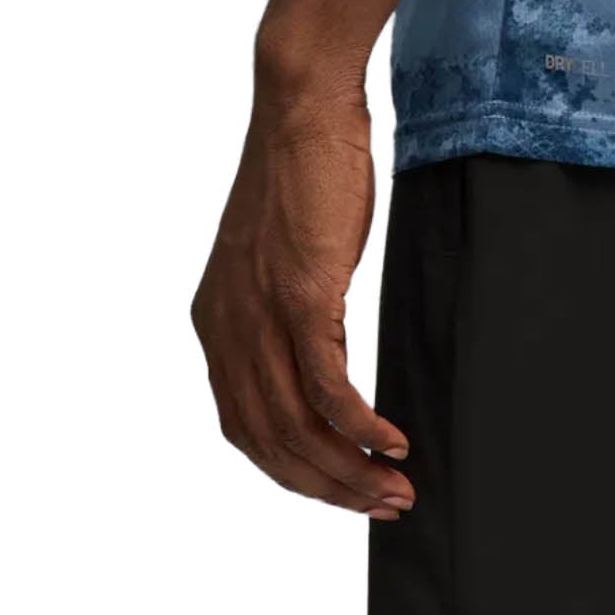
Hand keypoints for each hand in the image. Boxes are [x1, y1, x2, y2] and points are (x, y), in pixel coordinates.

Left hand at [191, 87, 412, 519]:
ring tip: (397, 487)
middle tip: (385, 505)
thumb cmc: (303, 181)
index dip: (300, 477)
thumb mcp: (283, 269)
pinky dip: (362, 428)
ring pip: (301, 428)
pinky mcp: (299, 298)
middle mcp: (227, 330)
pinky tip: (392, 442)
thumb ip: (290, 329)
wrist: (301, 108)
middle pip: (274, 444)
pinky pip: (329, 390)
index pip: (249, 433)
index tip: (348, 494)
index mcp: (216, 328)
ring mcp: (260, 316)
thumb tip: (325, 384)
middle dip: (332, 488)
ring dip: (353, 470)